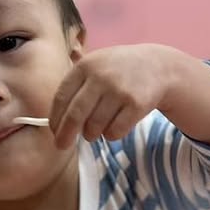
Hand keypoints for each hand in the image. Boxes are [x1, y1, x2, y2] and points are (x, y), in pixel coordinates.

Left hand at [49, 45, 174, 149]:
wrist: (157, 67)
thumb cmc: (118, 70)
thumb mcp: (95, 64)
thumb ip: (73, 85)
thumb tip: (52, 120)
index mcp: (86, 66)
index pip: (61, 98)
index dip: (55, 118)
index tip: (54, 131)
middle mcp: (101, 77)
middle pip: (75, 115)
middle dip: (65, 135)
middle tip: (61, 145)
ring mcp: (119, 91)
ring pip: (94, 127)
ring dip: (92, 134)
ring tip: (98, 126)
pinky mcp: (136, 105)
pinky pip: (114, 133)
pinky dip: (111, 135)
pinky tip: (116, 124)